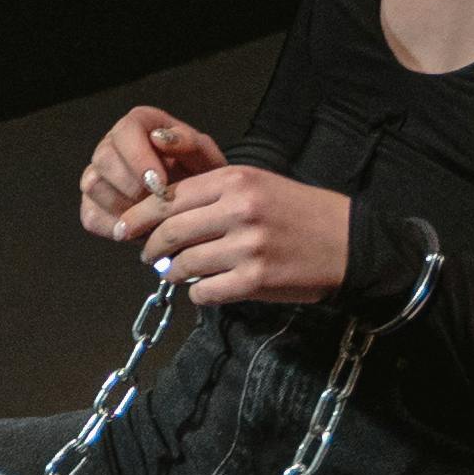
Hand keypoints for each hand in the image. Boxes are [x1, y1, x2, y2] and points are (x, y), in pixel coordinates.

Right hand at [80, 106, 221, 249]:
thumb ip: (190, 143)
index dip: (138, 157)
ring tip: (151, 216)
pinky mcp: (92, 204)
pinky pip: (91, 215)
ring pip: (93, 185)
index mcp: (140, 125)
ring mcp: (98, 175)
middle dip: (131, 185)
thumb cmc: (201, 177)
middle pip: (104, 158)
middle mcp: (112, 145)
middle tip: (157, 203)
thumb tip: (160, 137)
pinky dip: (114, 226)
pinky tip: (139, 229)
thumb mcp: (206, 159)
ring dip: (123, 205)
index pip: (126, 130)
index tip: (158, 183)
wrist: (198, 206)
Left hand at [145, 160, 352, 308]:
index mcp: (235, 181)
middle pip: (171, 232)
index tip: (125, 228)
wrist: (348, 242)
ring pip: (186, 264)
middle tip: (147, 256)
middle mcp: (238, 211)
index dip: (140, 216)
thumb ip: (213, 196)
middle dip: (151, 247)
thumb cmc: (299, 211)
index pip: (169, 198)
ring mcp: (247, 247)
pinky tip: (205, 289)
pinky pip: (206, 292)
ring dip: (175, 272)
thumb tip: (164, 218)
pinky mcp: (256, 280)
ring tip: (177, 273)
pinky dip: (199, 293)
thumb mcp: (257, 185)